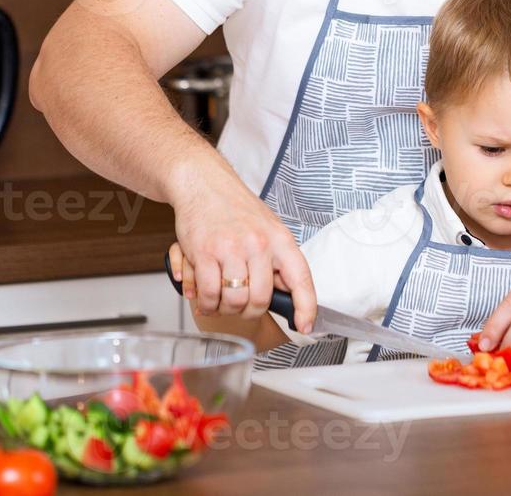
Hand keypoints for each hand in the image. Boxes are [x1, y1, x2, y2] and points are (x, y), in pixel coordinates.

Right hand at [168, 171, 316, 331]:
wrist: (204, 183)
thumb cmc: (235, 208)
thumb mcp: (269, 228)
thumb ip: (278, 260)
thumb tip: (288, 293)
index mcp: (279, 239)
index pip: (301, 278)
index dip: (306, 307)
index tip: (305, 326)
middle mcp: (258, 244)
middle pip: (261, 300)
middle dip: (249, 312)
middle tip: (240, 306)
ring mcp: (230, 249)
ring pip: (234, 301)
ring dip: (225, 309)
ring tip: (220, 300)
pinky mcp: (204, 253)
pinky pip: (208, 294)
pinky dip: (205, 303)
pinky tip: (204, 296)